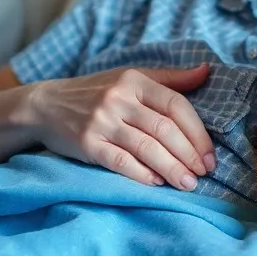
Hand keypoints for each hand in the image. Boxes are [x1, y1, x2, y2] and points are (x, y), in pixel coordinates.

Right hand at [28, 64, 214, 190]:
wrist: (46, 105)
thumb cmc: (97, 92)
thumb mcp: (131, 77)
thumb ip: (170, 78)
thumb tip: (207, 71)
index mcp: (134, 80)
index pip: (176, 105)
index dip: (198, 132)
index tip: (210, 155)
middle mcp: (118, 98)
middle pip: (164, 129)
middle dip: (189, 155)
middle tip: (204, 173)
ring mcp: (102, 121)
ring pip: (146, 148)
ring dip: (172, 169)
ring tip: (188, 184)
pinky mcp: (87, 144)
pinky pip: (121, 162)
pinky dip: (142, 174)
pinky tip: (157, 183)